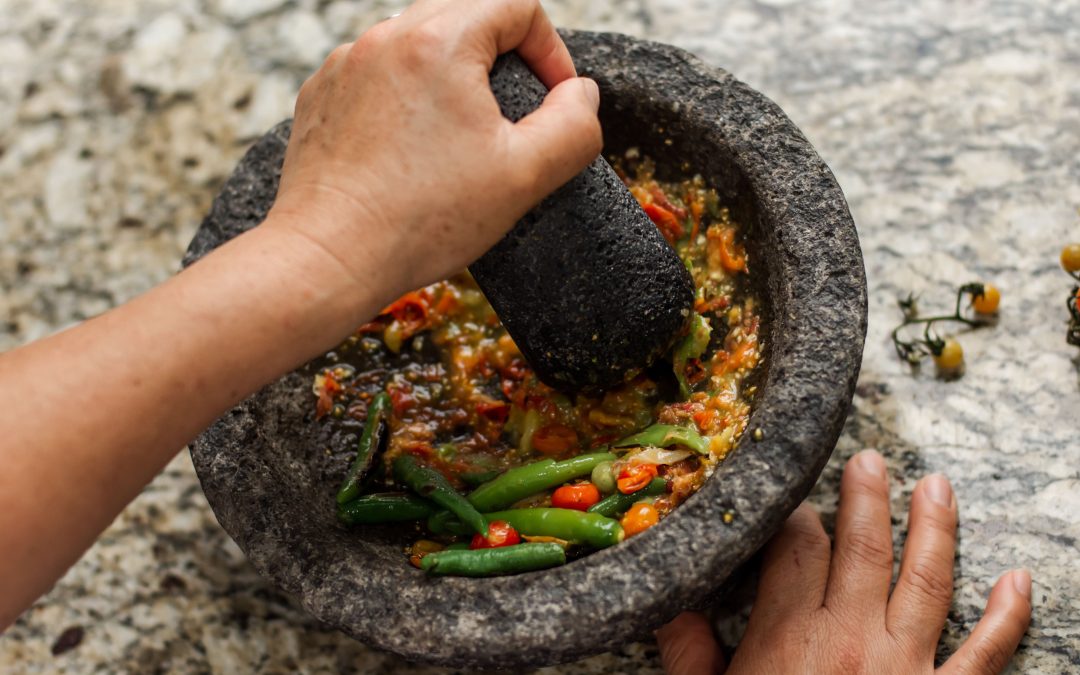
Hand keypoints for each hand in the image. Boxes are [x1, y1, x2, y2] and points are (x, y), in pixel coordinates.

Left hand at [267, 0, 602, 304]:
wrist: (329, 256)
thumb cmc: (422, 219)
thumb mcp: (525, 175)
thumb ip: (574, 126)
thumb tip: (581, 94)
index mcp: (439, 41)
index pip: (518, 6)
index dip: (551, 51)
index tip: (554, 102)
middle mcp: (385, 38)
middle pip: (467, 16)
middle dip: (503, 62)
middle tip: (513, 122)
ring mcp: (346, 64)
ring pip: (419, 45)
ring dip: (453, 79)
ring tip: (460, 142)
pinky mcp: (322, 95)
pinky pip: (378, 75)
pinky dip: (406, 100)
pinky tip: (411, 155)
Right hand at [657, 451, 1031, 673]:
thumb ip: (689, 656)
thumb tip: (672, 608)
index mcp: (788, 638)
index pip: (795, 551)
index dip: (795, 518)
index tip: (795, 502)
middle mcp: (851, 640)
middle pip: (860, 549)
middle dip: (864, 499)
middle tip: (869, 460)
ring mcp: (905, 669)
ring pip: (925, 582)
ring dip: (934, 529)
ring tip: (937, 486)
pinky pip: (985, 655)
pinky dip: (1007, 617)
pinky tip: (1018, 581)